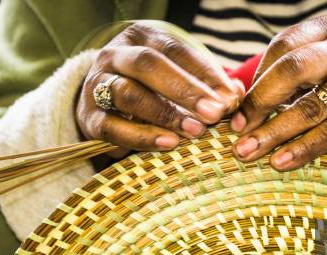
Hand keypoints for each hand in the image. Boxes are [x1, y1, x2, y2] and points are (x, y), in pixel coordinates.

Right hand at [76, 23, 243, 156]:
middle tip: (216, 113)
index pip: (176, 50)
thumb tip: (236, 96)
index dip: (205, 73)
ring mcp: (98, 85)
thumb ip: (206, 84)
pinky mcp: (89, 117)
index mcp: (142, 38)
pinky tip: (169, 144)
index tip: (231, 98)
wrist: (104, 103)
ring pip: (128, 93)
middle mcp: (116, 55)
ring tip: (196, 131)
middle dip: (185, 90)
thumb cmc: (153, 87)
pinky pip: (112, 127)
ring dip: (165, 114)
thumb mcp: (179, 76)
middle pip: (149, 65)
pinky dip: (141, 137)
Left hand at [230, 16, 326, 170]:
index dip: (255, 81)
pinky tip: (282, 161)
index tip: (236, 112)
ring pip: (311, 107)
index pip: (283, 48)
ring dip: (274, 133)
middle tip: (238, 132)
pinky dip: (303, 148)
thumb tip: (241, 107)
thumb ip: (290, 72)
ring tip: (249, 152)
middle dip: (260, 103)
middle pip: (294, 70)